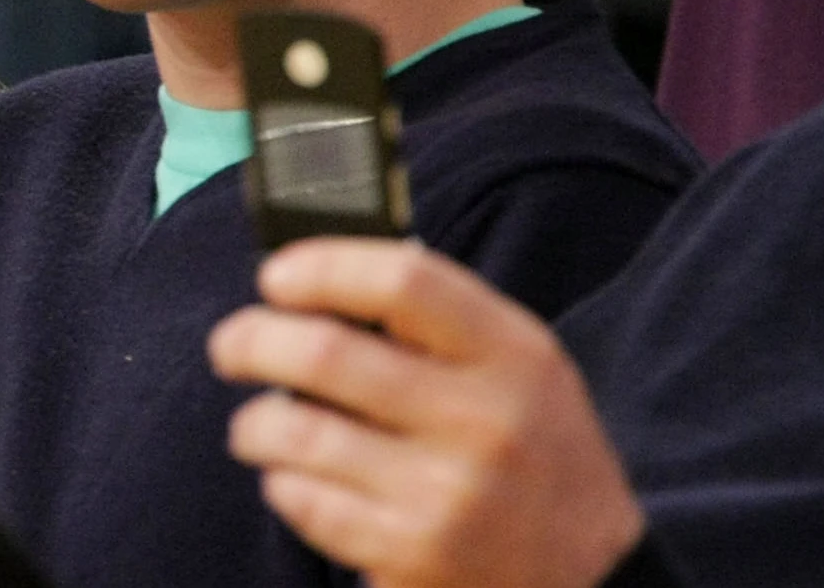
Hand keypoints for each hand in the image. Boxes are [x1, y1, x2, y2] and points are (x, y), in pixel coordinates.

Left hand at [206, 238, 642, 587]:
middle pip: (325, 354)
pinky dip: (283, 482)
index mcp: (515, 355)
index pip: (404, 281)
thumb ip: (438, 321)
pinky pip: (304, 500)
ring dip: (255, 423)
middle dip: (251, 341)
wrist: (593, 579)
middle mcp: (485, 422)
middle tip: (230, 346)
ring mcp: (447, 495)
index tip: (275, 276)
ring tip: (258, 424)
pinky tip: (299, 478)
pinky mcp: (413, 555)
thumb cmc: (534, 453)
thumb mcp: (521, 370)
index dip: (322, 266)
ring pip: (296, 432)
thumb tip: (320, 275)